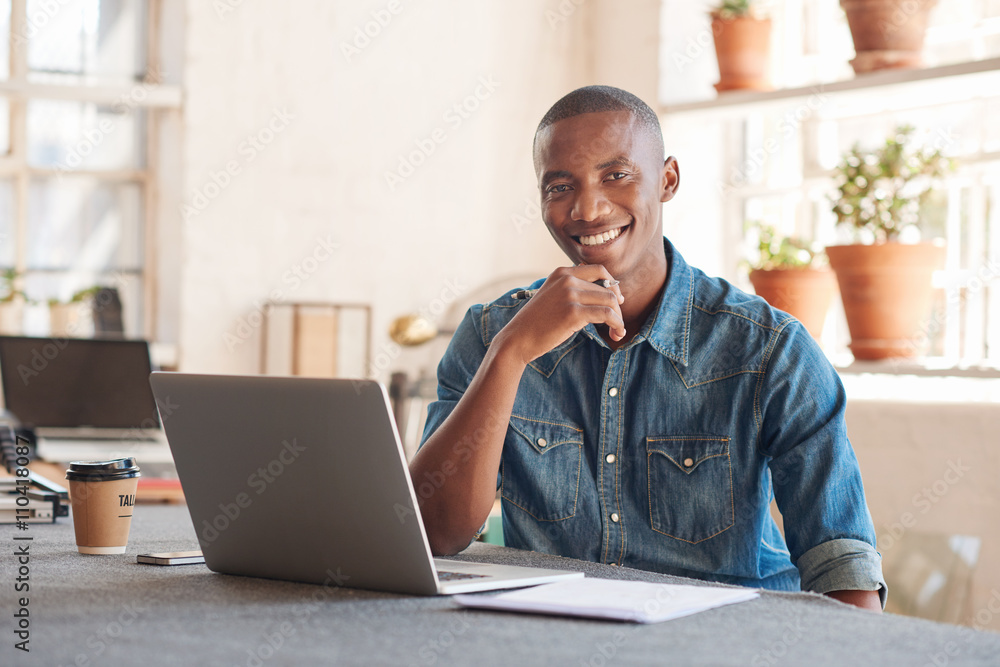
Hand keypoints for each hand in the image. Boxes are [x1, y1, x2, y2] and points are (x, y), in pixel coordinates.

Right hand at [496, 265, 624, 364]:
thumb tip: (600, 291)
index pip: (598, 269)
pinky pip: (606, 315)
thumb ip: (570, 289)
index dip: (613, 284)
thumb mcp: (551, 296)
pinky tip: (616, 333)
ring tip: (618, 332)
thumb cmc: (536, 322)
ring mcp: (570, 295)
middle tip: (617, 324)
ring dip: (619, 318)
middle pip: (607, 289)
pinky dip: (617, 324)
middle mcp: (566, 280)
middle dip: (617, 308)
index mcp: (562, 273)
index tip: (617, 300)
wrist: (518, 338)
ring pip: (610, 301)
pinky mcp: (573, 313)